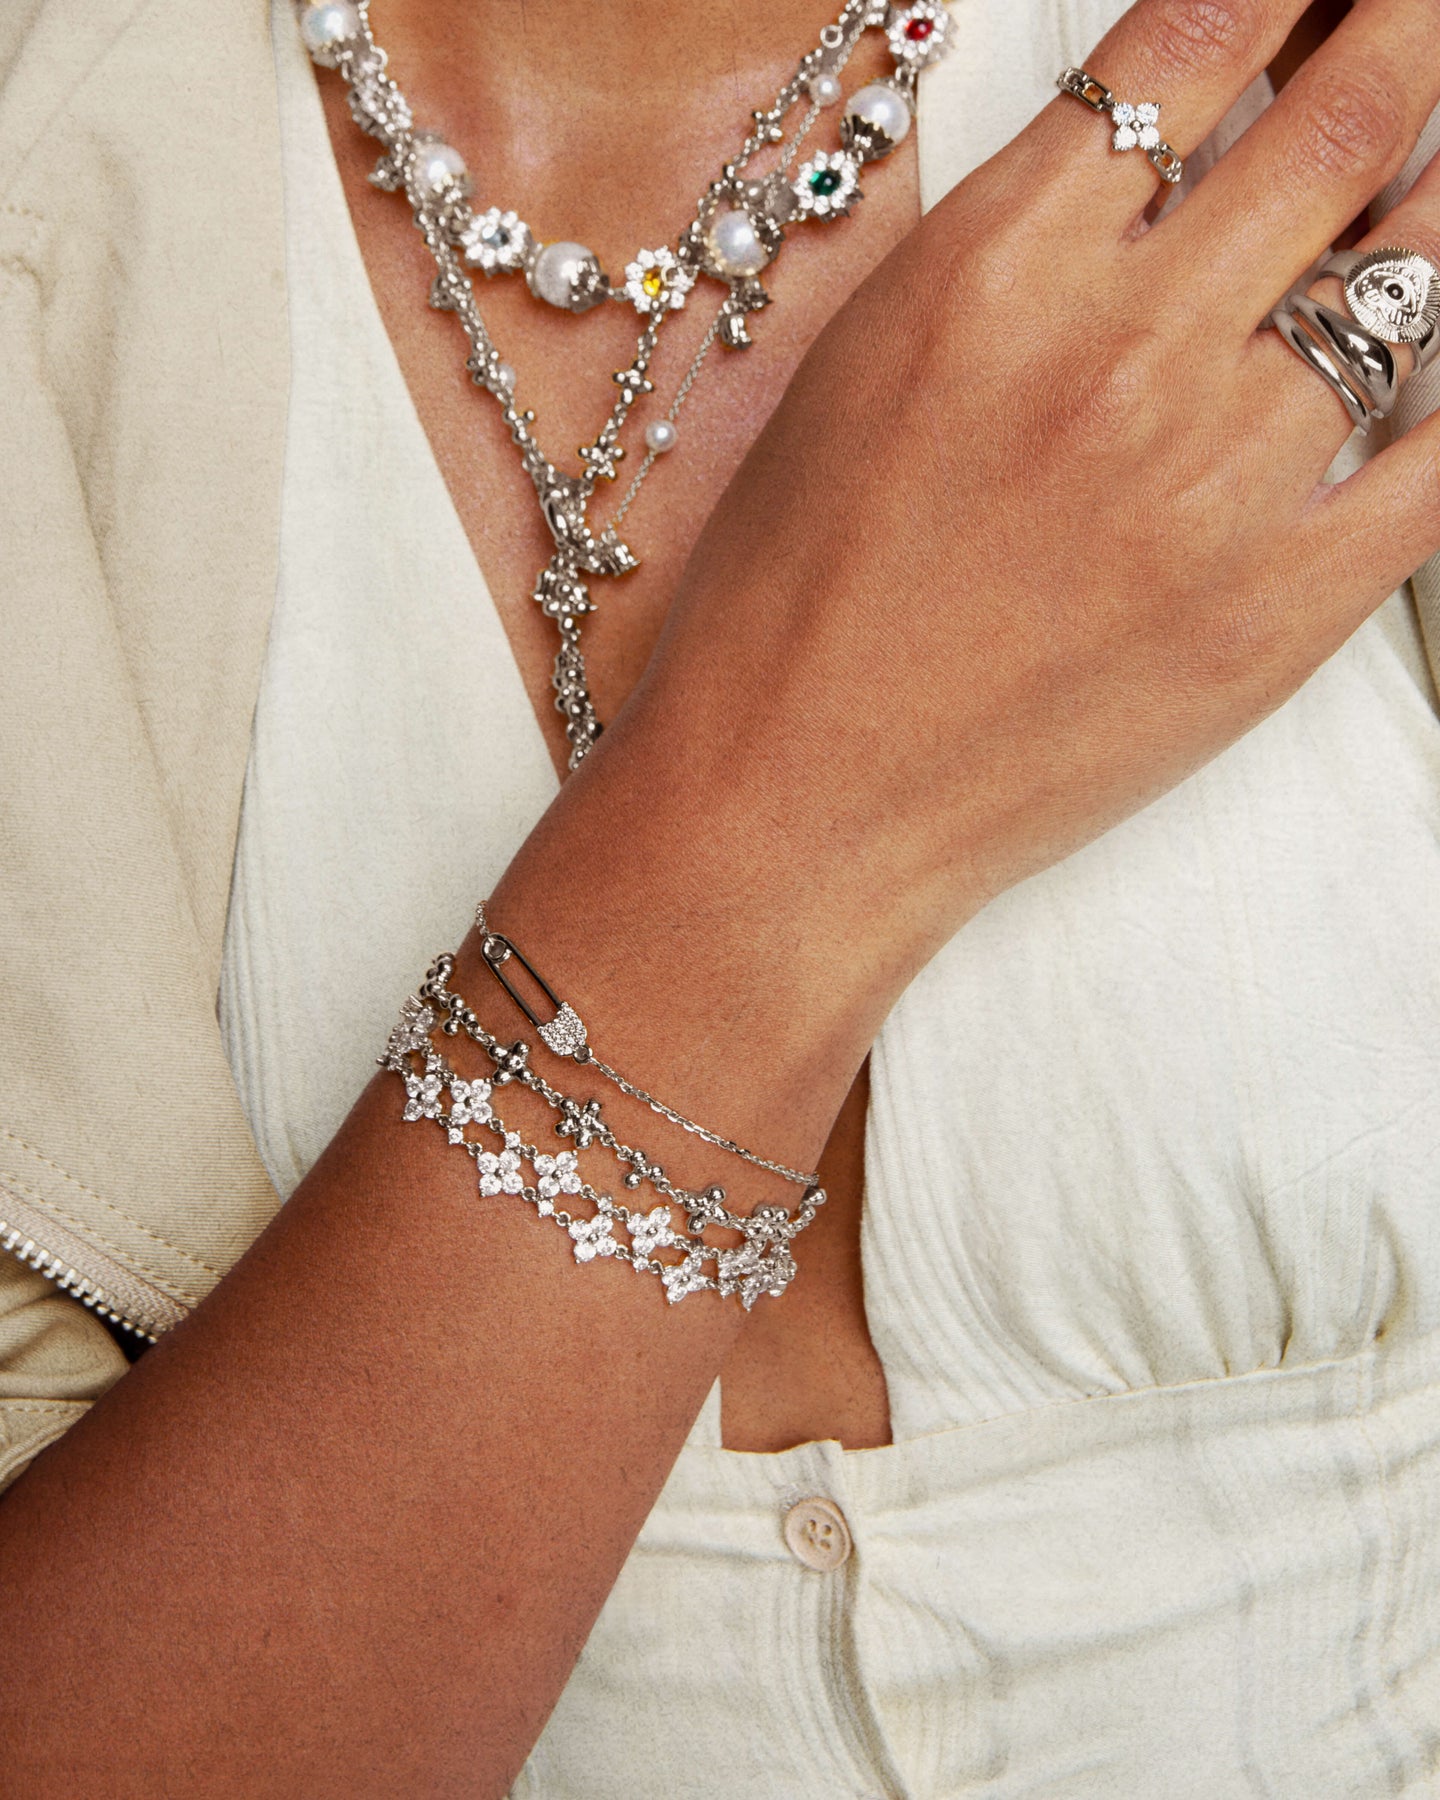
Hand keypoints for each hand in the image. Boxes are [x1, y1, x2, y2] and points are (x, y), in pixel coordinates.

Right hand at [623, 0, 1439, 974]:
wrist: (787, 804)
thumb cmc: (784, 607)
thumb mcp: (855, 372)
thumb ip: (1007, 248)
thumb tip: (1140, 169)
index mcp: (991, 268)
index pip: (1198, 41)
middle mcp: (1117, 350)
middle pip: (1338, 124)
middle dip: (1409, 40)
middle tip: (1426, 23)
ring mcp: (1212, 482)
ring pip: (1413, 279)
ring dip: (1438, 209)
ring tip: (1435, 188)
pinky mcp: (1277, 611)